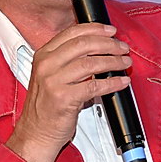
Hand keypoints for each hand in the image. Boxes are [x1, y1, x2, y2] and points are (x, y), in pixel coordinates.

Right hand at [7, 23, 131, 161]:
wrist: (36, 133)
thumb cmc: (47, 106)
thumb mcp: (51, 75)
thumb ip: (69, 60)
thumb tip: (99, 48)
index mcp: (43, 55)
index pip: (72, 33)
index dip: (95, 29)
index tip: (111, 31)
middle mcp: (47, 65)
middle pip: (84, 44)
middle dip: (108, 44)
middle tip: (122, 48)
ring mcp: (54, 81)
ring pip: (91, 63)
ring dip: (113, 61)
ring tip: (125, 62)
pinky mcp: (64, 98)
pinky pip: (95, 85)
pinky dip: (112, 83)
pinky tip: (121, 82)